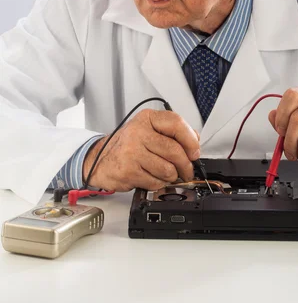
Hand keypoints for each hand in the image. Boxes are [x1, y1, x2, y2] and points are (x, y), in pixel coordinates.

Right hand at [83, 109, 200, 191]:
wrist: (98, 159)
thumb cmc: (127, 145)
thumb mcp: (149, 130)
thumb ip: (172, 132)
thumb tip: (195, 140)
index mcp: (147, 119)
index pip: (176, 123)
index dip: (191, 140)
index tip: (194, 152)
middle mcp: (138, 132)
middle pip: (175, 151)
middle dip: (185, 166)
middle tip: (186, 171)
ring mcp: (132, 152)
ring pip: (167, 169)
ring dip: (171, 176)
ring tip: (165, 174)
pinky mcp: (128, 171)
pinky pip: (156, 182)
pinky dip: (159, 184)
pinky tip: (152, 177)